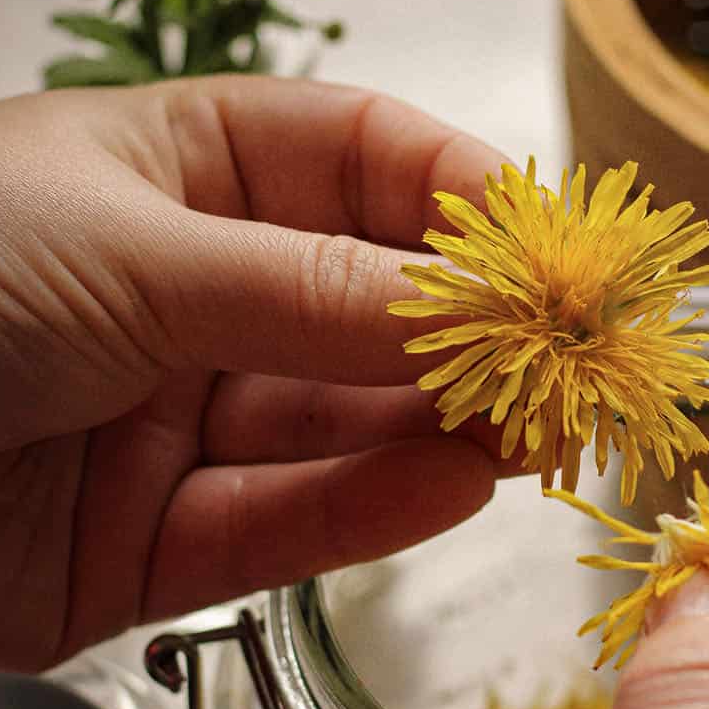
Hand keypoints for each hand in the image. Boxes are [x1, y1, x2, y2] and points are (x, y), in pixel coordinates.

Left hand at [0, 77, 508, 670]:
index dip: (466, 199)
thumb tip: (485, 306)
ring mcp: (179, 420)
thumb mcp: (131, 252)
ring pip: (341, 421)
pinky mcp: (156, 543)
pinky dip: (371, 509)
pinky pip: (284, 522)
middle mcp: (193, 293)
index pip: (360, 165)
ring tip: (543, 432)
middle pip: (369, 305)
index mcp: (178, 173)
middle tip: (576, 363)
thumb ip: (313, 289)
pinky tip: (459, 486)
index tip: (558, 248)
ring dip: (444, 426)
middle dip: (476, 331)